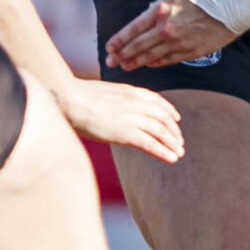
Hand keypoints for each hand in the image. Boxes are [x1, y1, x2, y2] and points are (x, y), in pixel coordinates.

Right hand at [53, 79, 184, 162]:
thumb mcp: (104, 92)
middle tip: (179, 141)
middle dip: (174, 130)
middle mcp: (137, 103)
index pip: (158, 101)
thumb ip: (116, 100)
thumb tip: (114, 108)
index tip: (176, 118)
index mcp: (131, 91)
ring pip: (161, 132)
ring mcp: (133, 118)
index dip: (170, 111)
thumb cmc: (78, 97)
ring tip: (178, 153)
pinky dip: (163, 151)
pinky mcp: (126, 133)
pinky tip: (171, 158)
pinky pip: (151, 144)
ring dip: (172, 143)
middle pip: (164, 117)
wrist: (70, 99)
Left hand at [105, 0, 235, 70]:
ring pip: (150, 56)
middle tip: (111, 61)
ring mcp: (178, 42)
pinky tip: (147, 65)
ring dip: (136, 62)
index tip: (109, 47)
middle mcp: (166, 28)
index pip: (132, 29)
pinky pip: (167, 60)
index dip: (119, 40)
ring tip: (125, 66)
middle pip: (137, 46)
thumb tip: (148, 12)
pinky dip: (155, 63)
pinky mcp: (190, 52)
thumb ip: (160, 3)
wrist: (232, 7)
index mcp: (161, 10)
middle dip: (122, 55)